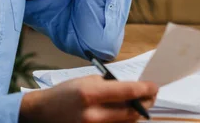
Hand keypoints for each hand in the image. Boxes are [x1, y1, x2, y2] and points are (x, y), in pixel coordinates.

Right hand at [19, 75, 157, 122]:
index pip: (127, 92)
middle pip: (131, 112)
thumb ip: (108, 86)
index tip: (154, 86)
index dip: (145, 89)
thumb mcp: (86, 81)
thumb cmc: (65, 93)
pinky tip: (127, 113)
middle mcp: (93, 114)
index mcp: (90, 94)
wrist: (45, 112)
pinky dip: (125, 121)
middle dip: (146, 104)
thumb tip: (132, 90)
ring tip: (140, 104)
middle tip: (151, 96)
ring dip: (137, 113)